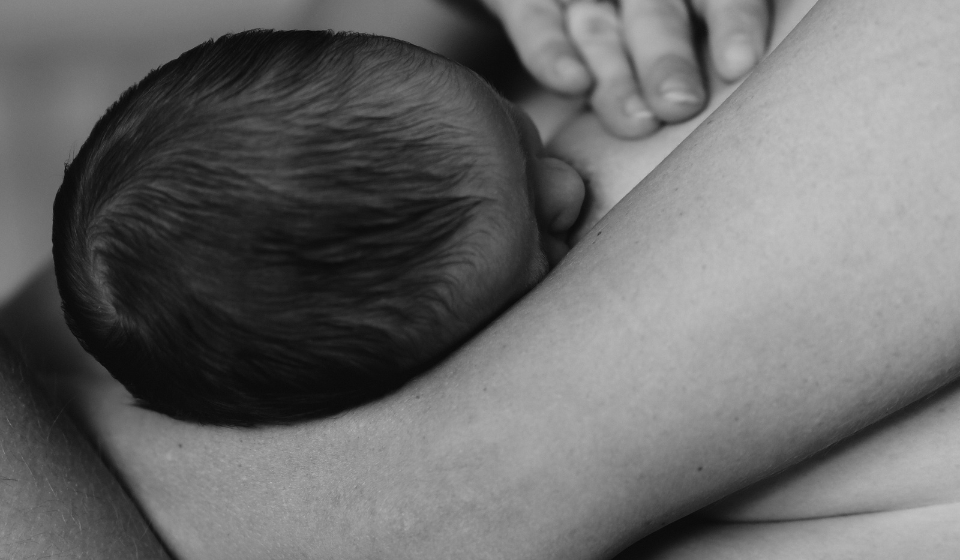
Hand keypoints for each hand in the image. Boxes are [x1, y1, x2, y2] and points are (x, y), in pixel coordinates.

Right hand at [481, 0, 769, 137]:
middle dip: (668, 58)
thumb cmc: (625, 29)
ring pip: (600, 28)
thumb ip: (701, 58)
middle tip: (681, 105)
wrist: (540, 5)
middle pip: (657, 12)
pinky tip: (572, 82)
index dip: (734, 21)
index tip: (741, 66)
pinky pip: (535, 21)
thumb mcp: (659, 42)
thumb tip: (757, 113)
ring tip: (637, 123)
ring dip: (618, 76)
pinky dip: (552, 52)